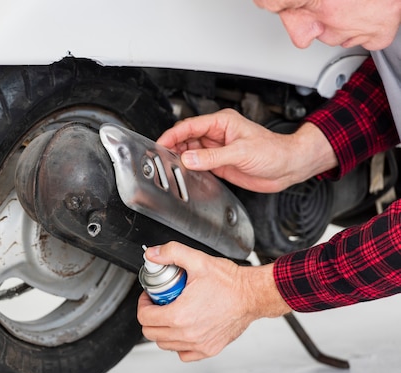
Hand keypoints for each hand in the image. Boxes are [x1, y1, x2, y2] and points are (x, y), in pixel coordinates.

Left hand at [137, 242, 290, 361]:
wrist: (252, 295)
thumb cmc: (229, 281)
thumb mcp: (197, 260)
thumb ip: (171, 253)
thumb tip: (151, 254)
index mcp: (179, 315)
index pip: (145, 317)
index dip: (143, 304)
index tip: (150, 297)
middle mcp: (187, 334)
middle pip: (151, 333)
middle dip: (150, 316)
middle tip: (158, 304)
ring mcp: (199, 344)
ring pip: (165, 344)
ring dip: (162, 330)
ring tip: (170, 314)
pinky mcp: (209, 349)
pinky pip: (184, 354)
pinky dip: (179, 344)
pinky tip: (184, 329)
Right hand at [157, 109, 337, 192]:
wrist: (288, 167)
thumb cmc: (274, 152)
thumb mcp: (241, 153)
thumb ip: (212, 157)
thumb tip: (189, 158)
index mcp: (222, 122)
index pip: (190, 126)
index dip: (173, 135)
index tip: (161, 144)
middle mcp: (218, 134)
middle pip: (186, 138)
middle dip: (173, 146)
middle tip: (161, 157)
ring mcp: (217, 150)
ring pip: (190, 151)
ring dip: (180, 158)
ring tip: (170, 166)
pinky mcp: (219, 164)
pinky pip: (198, 164)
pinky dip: (189, 168)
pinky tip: (184, 173)